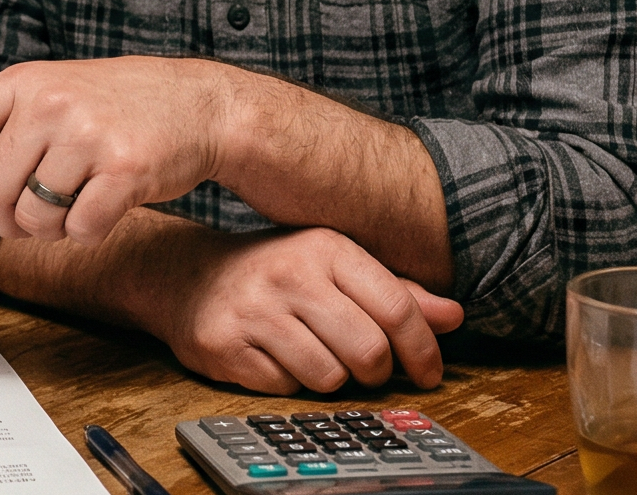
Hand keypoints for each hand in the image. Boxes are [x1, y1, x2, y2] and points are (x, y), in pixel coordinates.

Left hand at [0, 56, 233, 246]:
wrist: (197, 104)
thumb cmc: (113, 106)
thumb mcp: (47, 106)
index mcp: (23, 83)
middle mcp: (50, 103)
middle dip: (2, 217)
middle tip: (28, 209)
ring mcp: (88, 135)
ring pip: (31, 218)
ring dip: (48, 227)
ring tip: (73, 200)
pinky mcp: (124, 169)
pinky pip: (79, 230)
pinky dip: (86, 231)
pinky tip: (103, 205)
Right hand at [141, 225, 464, 393]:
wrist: (184, 273)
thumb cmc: (272, 270)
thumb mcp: (332, 265)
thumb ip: (393, 291)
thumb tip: (452, 317)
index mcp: (325, 248)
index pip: (397, 308)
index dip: (423, 349)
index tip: (429, 371)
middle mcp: (290, 275)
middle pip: (368, 352)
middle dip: (375, 370)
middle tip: (364, 366)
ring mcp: (254, 311)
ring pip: (329, 377)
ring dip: (330, 377)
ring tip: (312, 354)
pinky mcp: (226, 346)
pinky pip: (285, 388)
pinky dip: (288, 382)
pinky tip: (276, 356)